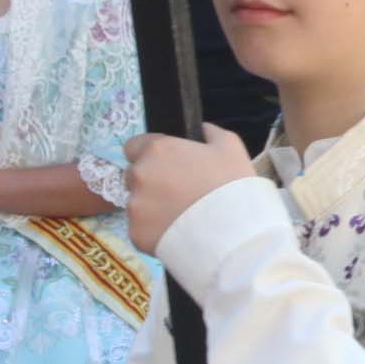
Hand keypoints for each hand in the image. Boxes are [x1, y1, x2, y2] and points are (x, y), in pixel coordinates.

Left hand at [123, 125, 259, 256]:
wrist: (231, 234)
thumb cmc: (230, 185)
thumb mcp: (230, 147)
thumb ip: (210, 132)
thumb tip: (202, 129)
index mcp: (157, 150)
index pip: (133, 146)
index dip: (149, 155)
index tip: (166, 166)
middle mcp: (139, 175)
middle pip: (133, 176)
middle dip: (149, 183)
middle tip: (176, 194)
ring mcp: (134, 207)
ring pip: (137, 204)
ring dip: (151, 208)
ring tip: (180, 218)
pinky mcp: (135, 234)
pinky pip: (141, 230)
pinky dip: (154, 232)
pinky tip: (176, 234)